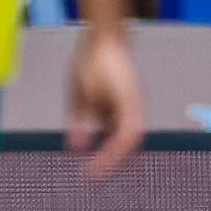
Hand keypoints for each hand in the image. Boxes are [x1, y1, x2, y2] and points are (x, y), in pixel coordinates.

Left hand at [66, 28, 145, 175]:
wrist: (106, 36)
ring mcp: (132, 105)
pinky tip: (92, 142)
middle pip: (129, 143)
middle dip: (113, 160)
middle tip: (94, 173)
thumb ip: (79, 120)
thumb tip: (75, 147)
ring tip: (94, 164)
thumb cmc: (94, 61)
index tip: (93, 171)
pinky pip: (119, 126)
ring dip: (112, 150)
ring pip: (125, 136)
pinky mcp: (124, 102)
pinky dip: (108, 138)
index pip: (124, 140)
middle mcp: (135, 108)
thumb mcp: (80, 91)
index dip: (111, 159)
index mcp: (129, 105)